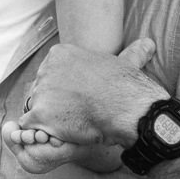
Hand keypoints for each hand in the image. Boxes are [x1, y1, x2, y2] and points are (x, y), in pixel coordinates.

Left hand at [18, 39, 165, 148]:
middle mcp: (45, 69)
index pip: (50, 76)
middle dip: (55, 105)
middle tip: (79, 113)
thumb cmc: (128, 88)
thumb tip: (149, 44)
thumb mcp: (127, 61)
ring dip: (51, 121)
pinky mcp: (39, 114)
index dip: (65, 92)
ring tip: (76, 124)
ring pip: (37, 111)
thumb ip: (131, 53)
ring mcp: (41, 91)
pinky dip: (44, 134)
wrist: (128, 108)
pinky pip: (31, 129)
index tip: (82, 99)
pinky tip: (63, 134)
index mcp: (59, 54)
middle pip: (41, 92)